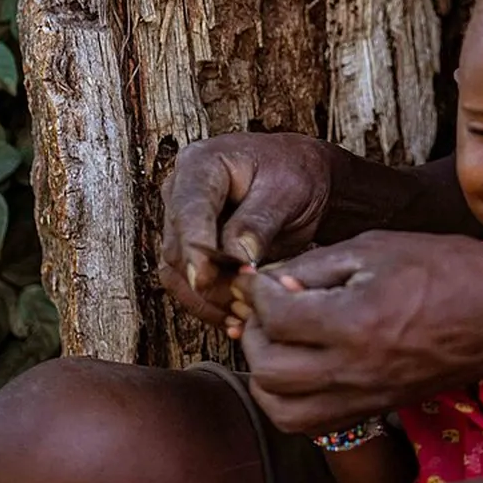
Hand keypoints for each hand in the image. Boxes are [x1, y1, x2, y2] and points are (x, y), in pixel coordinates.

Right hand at [158, 132, 333, 324]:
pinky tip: (233, 318)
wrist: (305, 178)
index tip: (204, 278)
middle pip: (178, 246)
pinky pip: (186, 282)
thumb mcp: (286, 192)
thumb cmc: (297, 173)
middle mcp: (182, 191)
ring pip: (177, 271)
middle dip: (207, 281)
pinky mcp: (190, 247)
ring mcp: (182, 220)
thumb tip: (235, 261)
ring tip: (242, 316)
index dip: (194, 247)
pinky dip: (207, 303)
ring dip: (205, 299)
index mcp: (202, 164)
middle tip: (243, 303)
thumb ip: (257, 224)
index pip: (189, 209)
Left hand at [233, 231, 482, 432]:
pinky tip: (297, 366)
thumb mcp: (377, 248)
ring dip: (264, 372)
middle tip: (266, 306)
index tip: (264, 275)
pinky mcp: (371, 410)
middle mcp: (353, 369)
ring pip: (280, 406)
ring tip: (276, 338)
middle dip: (253, 332)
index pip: (276, 315)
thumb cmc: (447, 270)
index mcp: (355, 321)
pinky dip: (287, 399)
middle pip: (267, 367)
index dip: (260, 290)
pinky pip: (307, 424)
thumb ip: (316, 267)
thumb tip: (271, 282)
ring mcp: (362, 397)